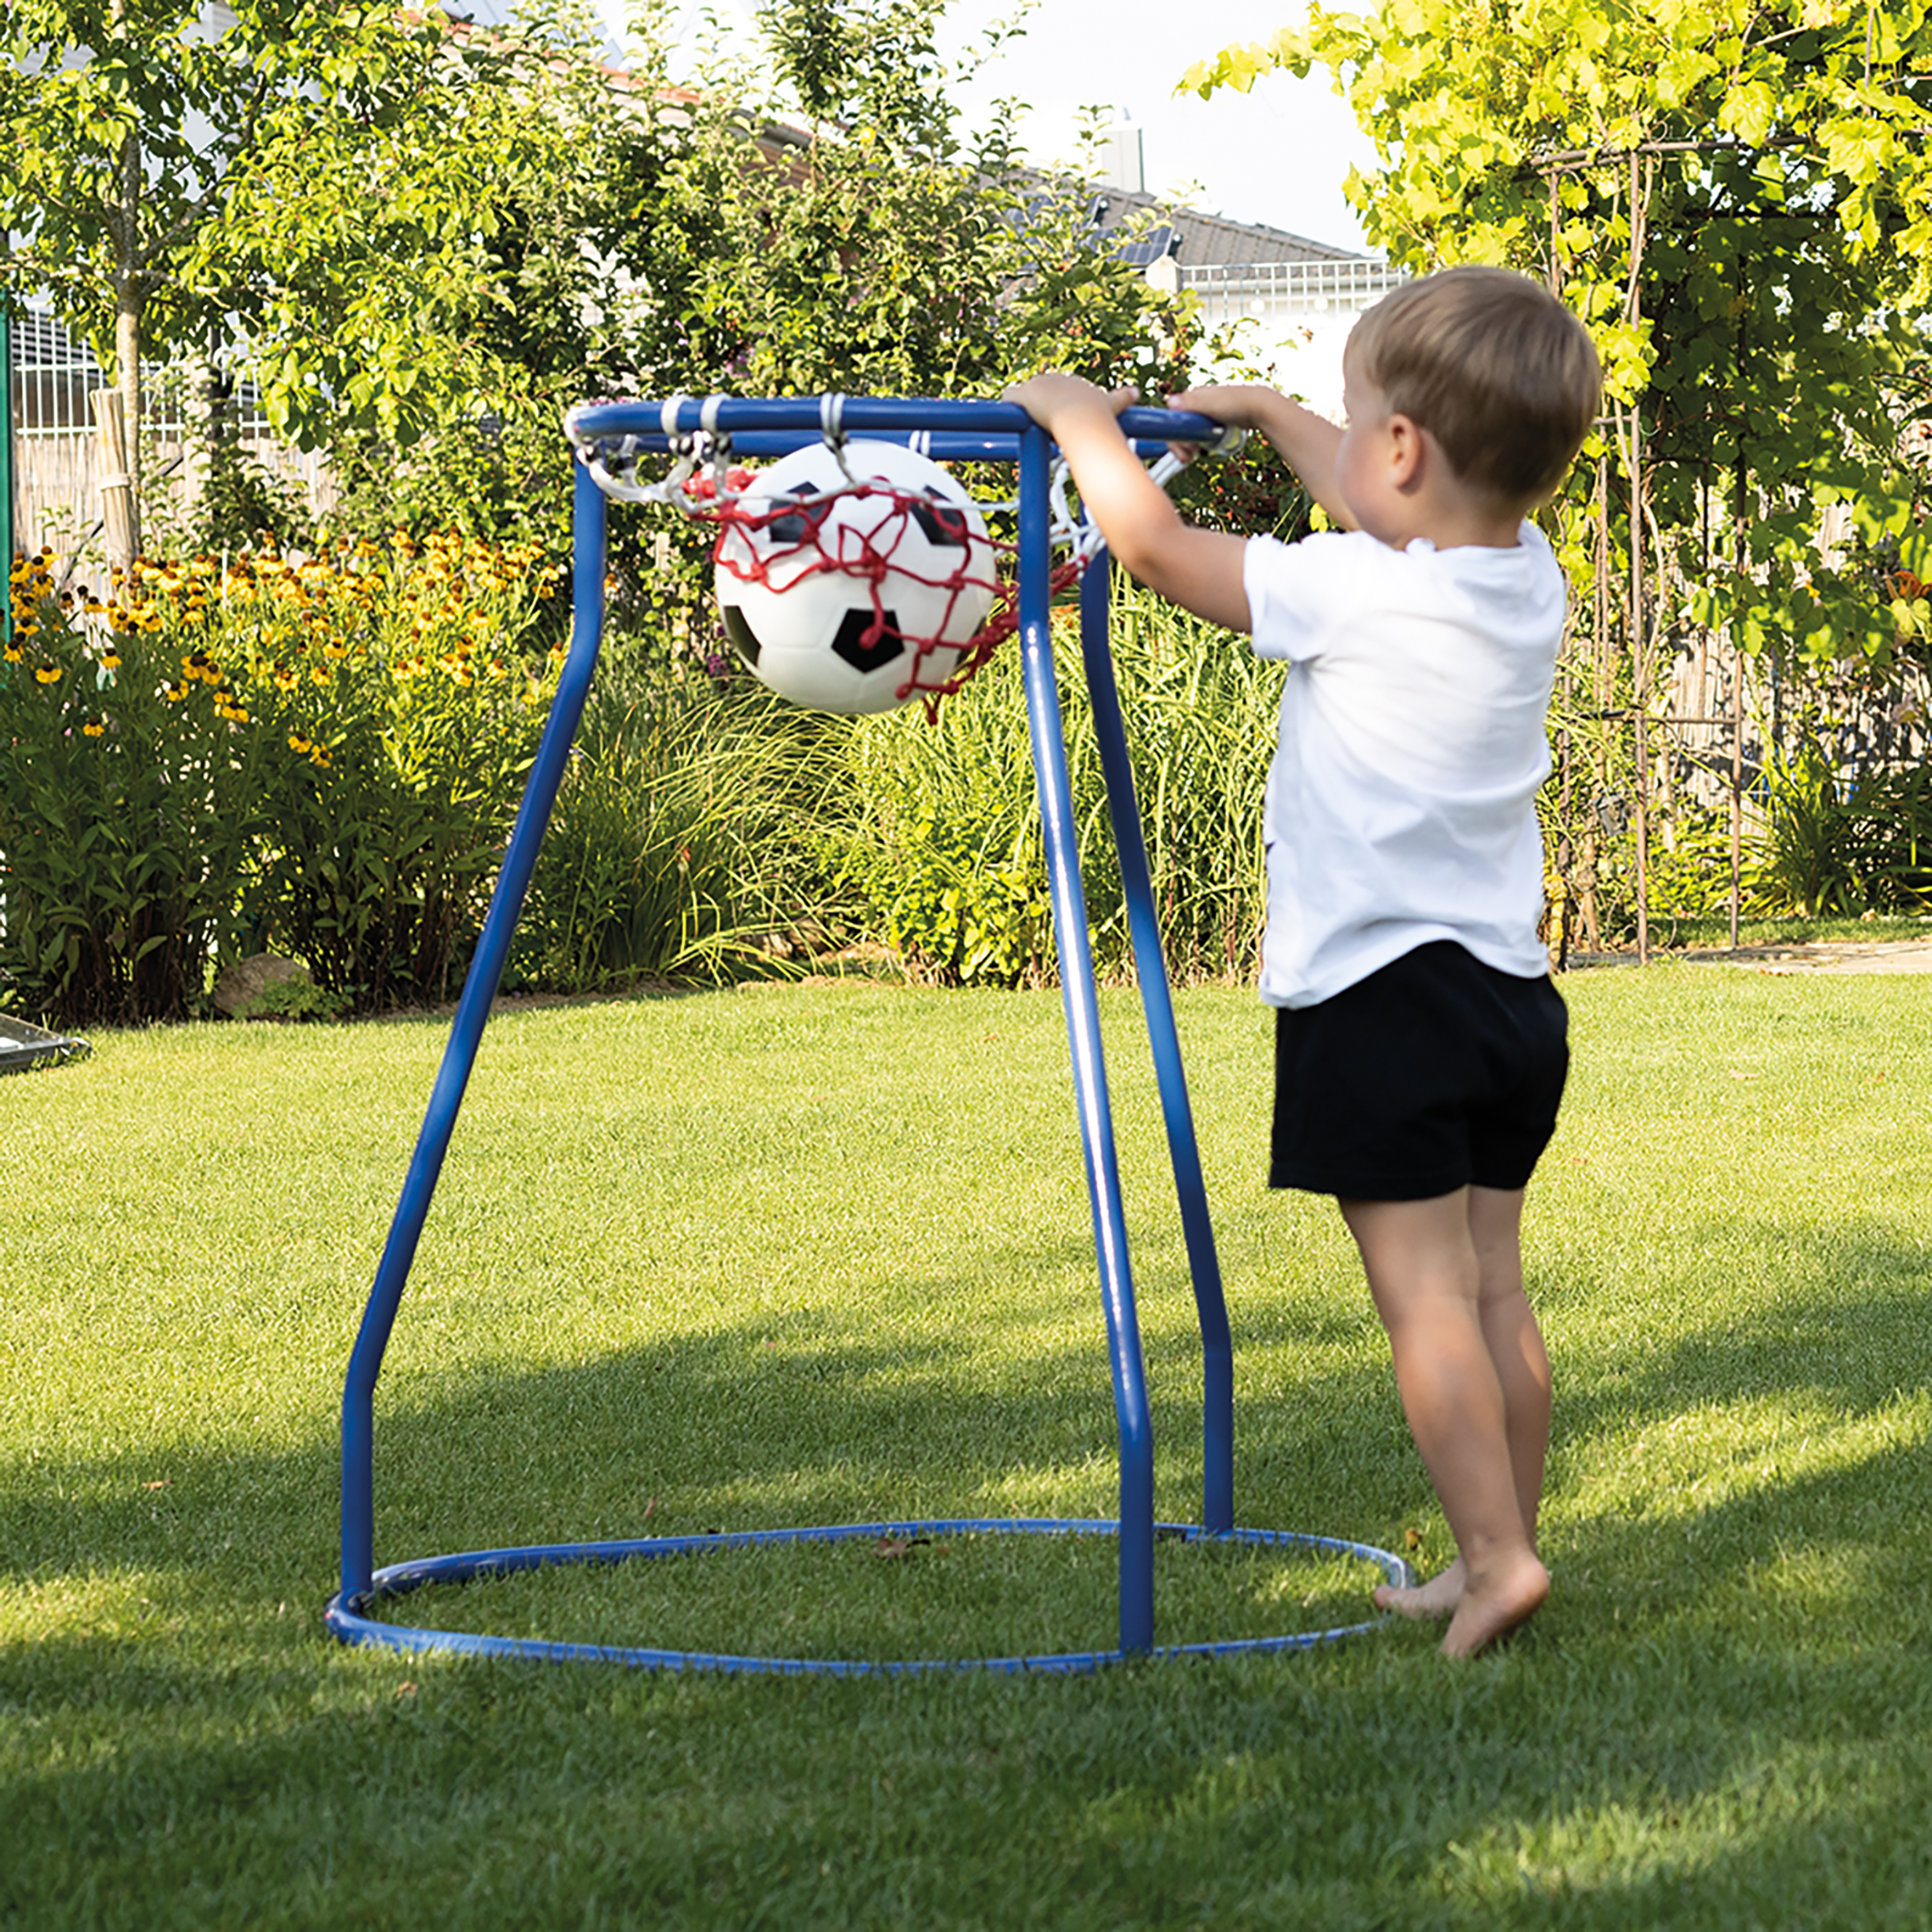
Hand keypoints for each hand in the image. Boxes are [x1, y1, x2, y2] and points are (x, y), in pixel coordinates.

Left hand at [1003, 372, 1137, 430]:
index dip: (1058, 407)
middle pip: (1041, 393)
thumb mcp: (1114, 406)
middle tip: (1043, 426)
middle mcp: (1055, 379)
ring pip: (1024, 396)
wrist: (1082, 419)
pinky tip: (1009, 419)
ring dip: (1024, 409)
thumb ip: (1124, 398)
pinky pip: (1008, 398)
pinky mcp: (1023, 394)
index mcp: (1073, 382)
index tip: (1059, 419)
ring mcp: (1037, 386)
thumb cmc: (1100, 416)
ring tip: (1026, 426)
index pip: (1061, 391)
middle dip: (1040, 408)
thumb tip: (1135, 392)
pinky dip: (1007, 408)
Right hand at [1156, 383, 1265, 464]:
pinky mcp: (1214, 422)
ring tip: (1198, 453)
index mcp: (1192, 397)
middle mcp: (1196, 404)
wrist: (1261, 408)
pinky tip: (1206, 448)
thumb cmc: (1238, 403)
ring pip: (1189, 434)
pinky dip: (1200, 443)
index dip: (1173, 437)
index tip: (1181, 450)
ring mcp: (1205, 413)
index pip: (1172, 419)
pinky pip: (1200, 435)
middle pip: (1179, 428)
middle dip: (1182, 444)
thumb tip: (1170, 402)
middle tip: (1189, 457)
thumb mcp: (1210, 404)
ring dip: (1191, 446)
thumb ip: (1189, 404)